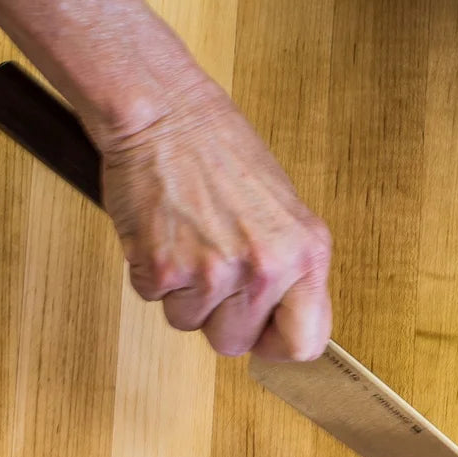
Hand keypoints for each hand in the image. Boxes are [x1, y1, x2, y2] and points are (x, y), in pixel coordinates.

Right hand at [99, 80, 331, 359]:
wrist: (164, 111)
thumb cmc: (222, 155)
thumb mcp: (284, 215)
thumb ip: (291, 273)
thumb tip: (288, 330)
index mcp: (306, 255)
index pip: (304, 343)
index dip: (276, 345)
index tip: (261, 332)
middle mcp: (266, 267)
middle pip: (235, 343)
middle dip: (217, 316)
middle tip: (211, 268)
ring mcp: (214, 270)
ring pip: (189, 323)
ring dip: (182, 292)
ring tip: (188, 240)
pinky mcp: (162, 267)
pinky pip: (153, 299)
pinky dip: (151, 272)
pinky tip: (163, 232)